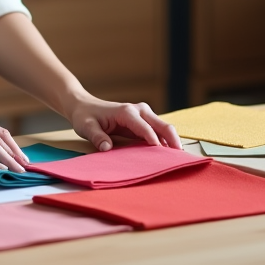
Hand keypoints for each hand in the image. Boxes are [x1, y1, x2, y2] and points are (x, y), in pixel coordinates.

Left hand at [66, 95, 181, 152]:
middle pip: (162, 125)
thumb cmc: (85, 116)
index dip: (153, 140)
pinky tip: (169, 154)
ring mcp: (143, 115)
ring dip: (172, 141)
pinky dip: (166, 141)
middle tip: (180, 158)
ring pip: (164, 127)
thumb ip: (96, 137)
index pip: (145, 127)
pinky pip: (158, 131)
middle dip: (173, 140)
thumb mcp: (86, 127)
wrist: (85, 106)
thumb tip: (106, 148)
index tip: (161, 153)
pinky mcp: (143, 121)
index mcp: (126, 112)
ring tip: (178, 159)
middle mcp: (139, 110)